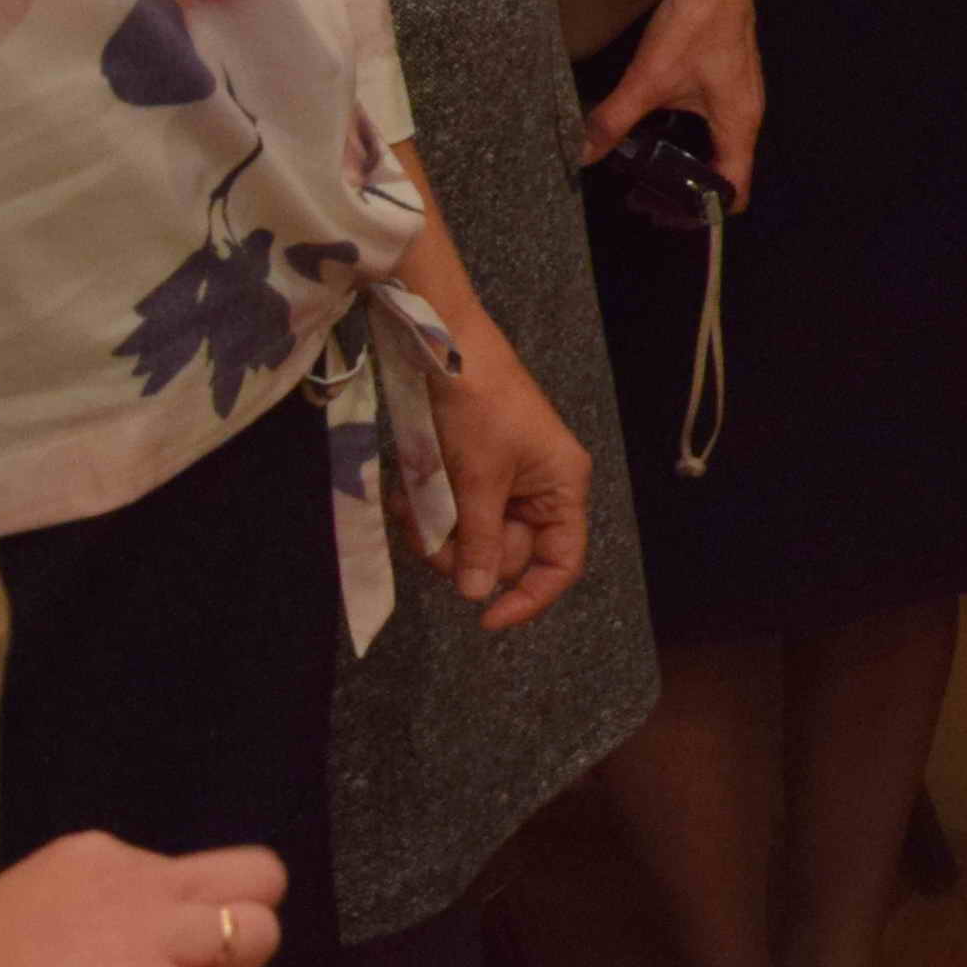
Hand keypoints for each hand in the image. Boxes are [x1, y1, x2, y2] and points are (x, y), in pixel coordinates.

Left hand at [414, 324, 595, 630]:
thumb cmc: (478, 407)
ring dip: (435, 531)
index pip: (562, 561)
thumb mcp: (479, 478)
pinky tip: (404, 491)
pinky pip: (452, 514)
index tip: (485, 620)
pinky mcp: (471, 472)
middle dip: (461, 552)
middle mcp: (539, 489)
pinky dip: (426, 509)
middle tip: (428, 535)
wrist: (444, 346)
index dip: (530, 597)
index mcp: (562, 486)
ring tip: (409, 505)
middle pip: (506, 555)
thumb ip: (480, 540)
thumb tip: (477, 596)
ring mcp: (503, 481)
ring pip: (470, 538)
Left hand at [572, 0, 764, 205]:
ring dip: (685, 156)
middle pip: (725, 166)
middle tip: (644, 197)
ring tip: (642, 166)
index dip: (703, 210)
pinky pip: (712, 116)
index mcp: (739, 121)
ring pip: (717, 139)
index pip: (735, 187)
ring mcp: (740, 87)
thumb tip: (580, 156)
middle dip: (687, 186)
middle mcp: (747, 110)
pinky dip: (686, 130)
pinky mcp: (726, 69)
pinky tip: (652, 122)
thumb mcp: (649, 76)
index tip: (665, 216)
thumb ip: (614, 119)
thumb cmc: (694, 22)